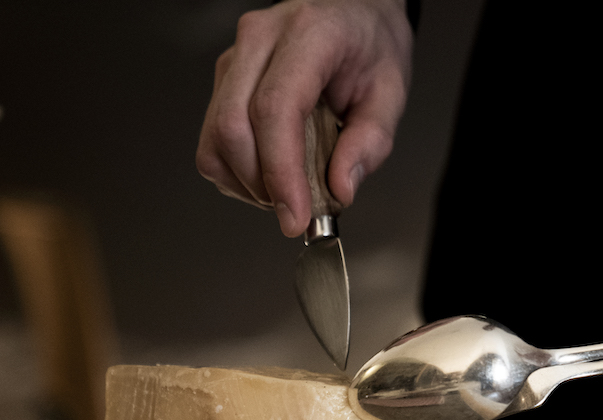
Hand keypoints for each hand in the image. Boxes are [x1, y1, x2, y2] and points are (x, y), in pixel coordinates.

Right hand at [195, 0, 413, 236]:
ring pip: (215, 140)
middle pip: (233, 128)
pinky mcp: (224, 80)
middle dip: (262, 186)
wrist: (352, 10)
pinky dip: (236, 174)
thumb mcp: (390, 92)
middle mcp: (260, 40)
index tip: (295, 216)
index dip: (280, 171)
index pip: (275, 109)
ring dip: (247, 184)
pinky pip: (212, 142)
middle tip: (297, 212)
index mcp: (309, 34)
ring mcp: (235, 58)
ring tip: (288, 189)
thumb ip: (370, 143)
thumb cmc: (369, 44)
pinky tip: (269, 173)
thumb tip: (338, 190)